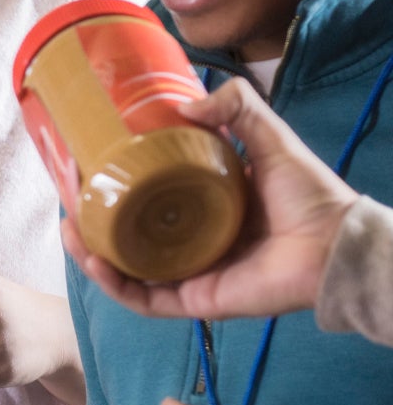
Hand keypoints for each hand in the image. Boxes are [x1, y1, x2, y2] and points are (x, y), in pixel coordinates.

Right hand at [62, 78, 358, 320]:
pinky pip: (146, 299)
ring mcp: (192, 274)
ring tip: (70, 233)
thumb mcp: (271, 138)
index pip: (147, 202)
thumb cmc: (311, 195)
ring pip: (127, 271)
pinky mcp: (196, 301)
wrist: (336, 243)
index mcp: (204, 209)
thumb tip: (186, 104)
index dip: (114, 191)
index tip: (87, 174)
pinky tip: (96, 263)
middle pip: (127, 239)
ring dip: (92, 257)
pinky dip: (117, 285)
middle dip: (91, 227)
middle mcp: (192, 243)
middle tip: (68, 206)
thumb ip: (238, 109)